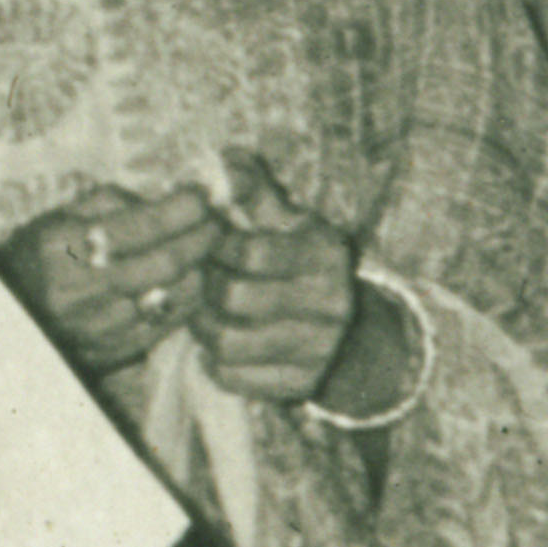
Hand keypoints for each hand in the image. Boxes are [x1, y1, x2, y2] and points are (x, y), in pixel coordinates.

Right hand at [12, 182, 223, 379]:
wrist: (1, 320)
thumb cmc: (34, 258)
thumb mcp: (58, 217)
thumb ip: (111, 203)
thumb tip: (165, 200)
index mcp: (62, 246)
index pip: (141, 226)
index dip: (183, 210)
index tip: (205, 196)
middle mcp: (80, 291)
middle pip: (165, 263)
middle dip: (203, 238)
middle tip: (219, 222)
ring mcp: (97, 328)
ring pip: (173, 297)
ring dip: (200, 271)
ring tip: (207, 252)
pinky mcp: (111, 354)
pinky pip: (166, 325)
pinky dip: (186, 301)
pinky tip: (190, 283)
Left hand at [193, 151, 365, 404]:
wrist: (351, 330)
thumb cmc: (301, 263)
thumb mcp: (288, 222)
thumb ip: (254, 191)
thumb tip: (225, 162)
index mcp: (325, 252)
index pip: (251, 251)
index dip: (215, 248)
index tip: (207, 246)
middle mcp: (331, 301)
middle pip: (235, 298)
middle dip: (204, 289)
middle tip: (196, 282)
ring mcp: (319, 348)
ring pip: (229, 343)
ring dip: (203, 328)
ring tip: (201, 314)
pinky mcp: (302, 384)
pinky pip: (236, 378)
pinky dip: (214, 363)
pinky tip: (215, 346)